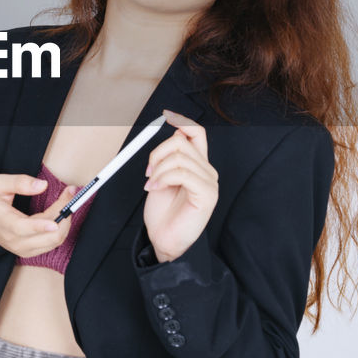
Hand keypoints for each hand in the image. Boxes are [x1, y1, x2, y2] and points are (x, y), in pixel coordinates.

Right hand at [0, 174, 77, 258]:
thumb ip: (18, 182)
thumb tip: (42, 185)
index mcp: (2, 222)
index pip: (23, 228)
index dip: (40, 226)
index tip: (55, 221)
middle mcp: (13, 240)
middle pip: (46, 238)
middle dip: (63, 216)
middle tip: (71, 193)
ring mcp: (21, 248)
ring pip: (54, 241)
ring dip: (65, 221)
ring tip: (67, 200)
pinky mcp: (29, 250)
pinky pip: (52, 244)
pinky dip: (61, 229)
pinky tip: (61, 213)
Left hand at [142, 108, 218, 260]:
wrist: (164, 240)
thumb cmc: (163, 213)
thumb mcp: (161, 178)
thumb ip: (168, 159)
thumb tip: (172, 135)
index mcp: (197, 165)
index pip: (196, 133)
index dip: (182, 121)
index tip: (166, 116)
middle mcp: (206, 171)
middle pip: (181, 142)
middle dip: (157, 153)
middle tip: (148, 171)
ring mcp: (209, 183)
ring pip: (180, 157)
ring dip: (158, 169)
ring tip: (152, 184)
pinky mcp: (207, 195)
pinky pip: (183, 174)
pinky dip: (164, 178)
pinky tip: (156, 189)